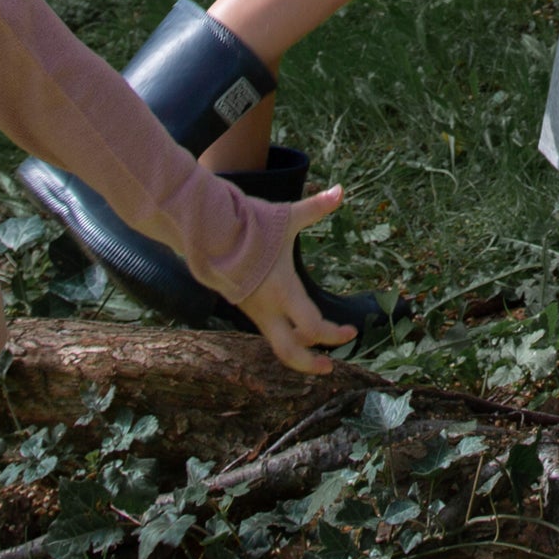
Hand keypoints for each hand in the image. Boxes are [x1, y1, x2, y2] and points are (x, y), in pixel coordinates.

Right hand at [233, 186, 357, 373]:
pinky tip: (297, 332)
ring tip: (318, 355)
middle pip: (290, 353)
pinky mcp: (246, 308)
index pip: (312, 327)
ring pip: (278, 346)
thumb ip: (315, 208)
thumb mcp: (286, 217)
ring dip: (299, 353)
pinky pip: (269, 332)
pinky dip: (286, 338)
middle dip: (311, 365)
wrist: (208, 232)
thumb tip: (340, 190)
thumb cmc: (250, 226)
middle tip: (330, 367)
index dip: (333, 335)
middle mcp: (268, 308)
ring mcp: (255, 311)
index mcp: (282, 289)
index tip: (351, 332)